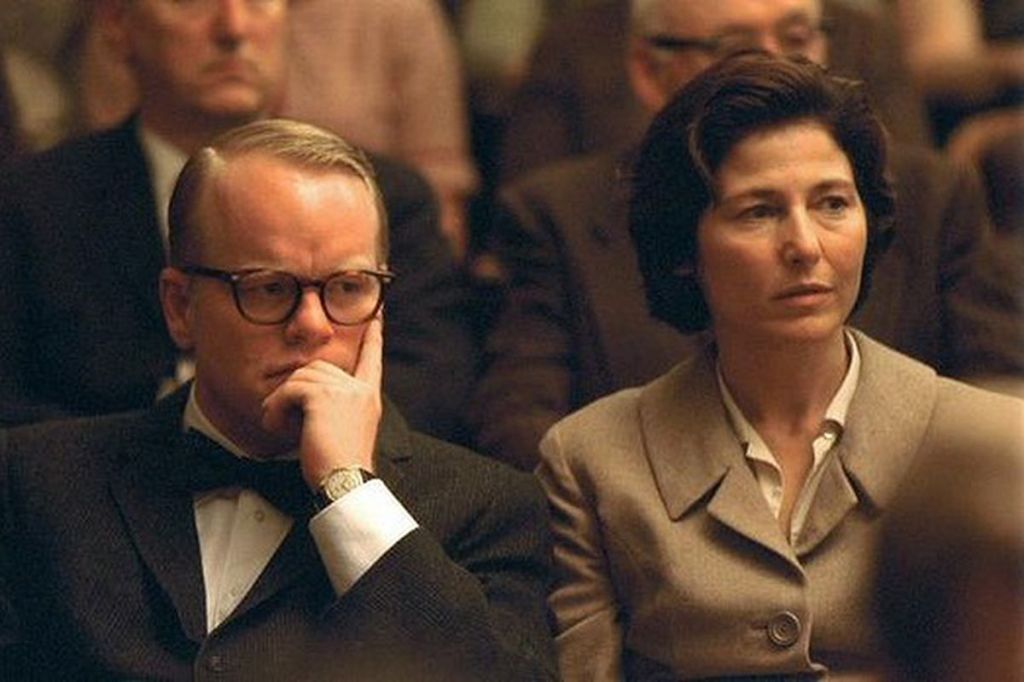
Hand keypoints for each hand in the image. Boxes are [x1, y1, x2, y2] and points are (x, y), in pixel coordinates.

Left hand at [261, 315, 383, 489]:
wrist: (345, 480)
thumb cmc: (342, 466)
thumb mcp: (346, 430)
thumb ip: (337, 408)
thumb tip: (304, 395)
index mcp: (369, 398)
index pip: (372, 359)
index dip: (374, 339)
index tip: (376, 319)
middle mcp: (360, 390)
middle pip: (319, 367)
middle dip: (295, 388)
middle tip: (280, 415)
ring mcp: (344, 391)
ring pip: (301, 376)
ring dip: (281, 399)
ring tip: (276, 423)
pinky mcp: (323, 397)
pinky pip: (290, 389)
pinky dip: (276, 407)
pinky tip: (274, 425)